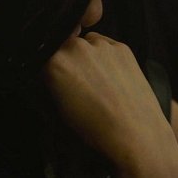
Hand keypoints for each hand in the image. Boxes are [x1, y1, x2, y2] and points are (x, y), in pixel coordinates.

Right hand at [42, 32, 177, 177]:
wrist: (135, 133)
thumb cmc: (97, 129)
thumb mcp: (58, 112)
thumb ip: (50, 87)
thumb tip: (49, 78)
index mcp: (55, 63)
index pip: (41, 58)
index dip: (47, 71)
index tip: (53, 81)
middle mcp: (76, 48)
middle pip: (63, 47)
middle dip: (67, 62)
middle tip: (77, 84)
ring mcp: (101, 45)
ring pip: (86, 43)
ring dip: (86, 56)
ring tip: (98, 81)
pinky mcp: (122, 47)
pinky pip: (106, 45)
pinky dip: (105, 57)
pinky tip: (112, 78)